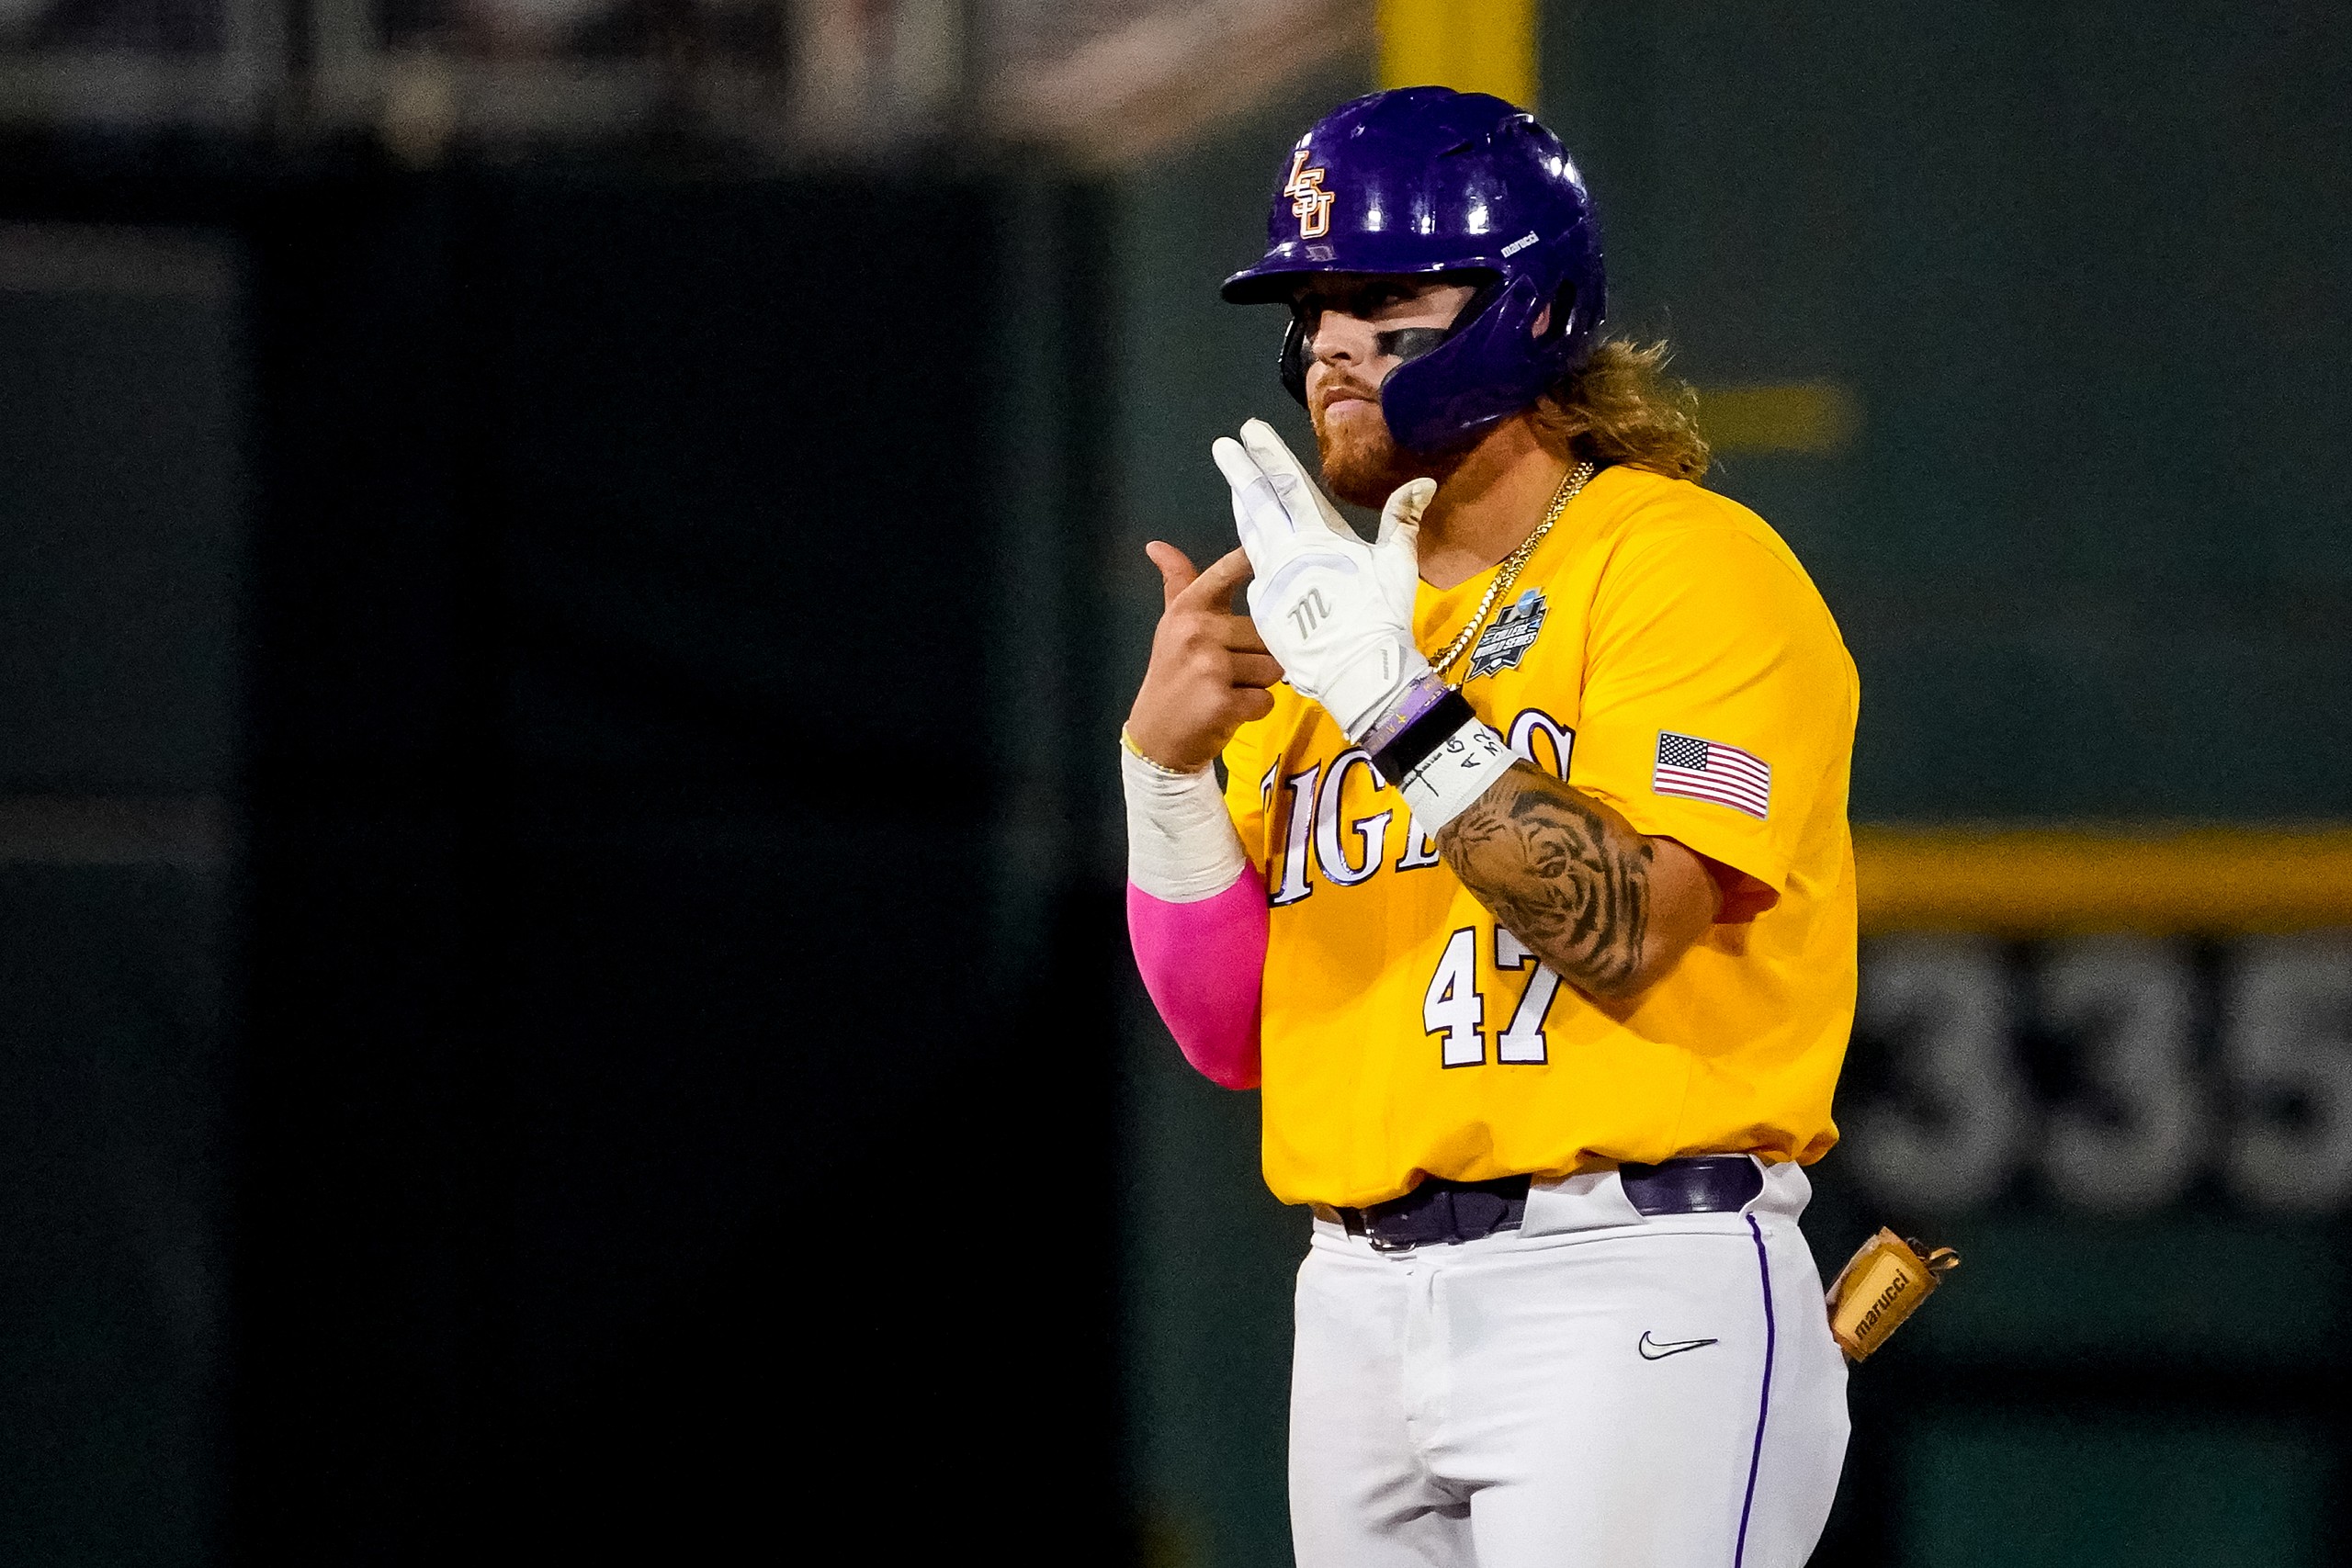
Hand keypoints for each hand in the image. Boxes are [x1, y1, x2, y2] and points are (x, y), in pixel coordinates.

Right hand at [1125, 543, 1286, 772]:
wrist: (1156, 736)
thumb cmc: (1172, 676)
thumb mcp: (1172, 627)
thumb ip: (1177, 585)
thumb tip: (1156, 545)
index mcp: (1187, 611)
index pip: (1223, 575)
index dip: (1245, 560)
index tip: (1262, 548)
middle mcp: (1197, 632)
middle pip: (1265, 635)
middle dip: (1256, 658)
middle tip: (1227, 673)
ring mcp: (1209, 666)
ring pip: (1272, 668)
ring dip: (1257, 685)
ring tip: (1228, 691)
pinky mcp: (1222, 701)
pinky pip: (1266, 699)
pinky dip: (1255, 710)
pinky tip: (1229, 711)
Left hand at [1212, 418, 1434, 740]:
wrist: (1357, 672)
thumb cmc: (1380, 616)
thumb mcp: (1397, 563)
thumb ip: (1402, 518)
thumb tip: (1423, 482)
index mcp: (1317, 537)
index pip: (1287, 486)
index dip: (1268, 456)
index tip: (1248, 431)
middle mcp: (1285, 553)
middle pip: (1258, 504)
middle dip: (1241, 473)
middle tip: (1223, 447)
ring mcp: (1270, 581)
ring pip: (1250, 535)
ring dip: (1242, 507)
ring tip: (1233, 485)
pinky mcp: (1263, 608)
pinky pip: (1255, 573)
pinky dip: (1251, 552)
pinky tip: (1250, 542)